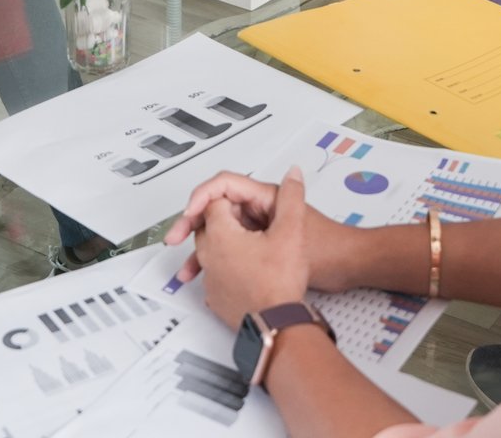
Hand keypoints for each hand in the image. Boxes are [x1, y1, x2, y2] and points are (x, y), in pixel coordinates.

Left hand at [180, 166, 316, 325]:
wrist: (277, 324)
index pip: (215, 201)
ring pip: (209, 250)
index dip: (232, 197)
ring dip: (224, 243)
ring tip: (243, 243)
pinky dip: (226, 267)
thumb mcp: (292, 231)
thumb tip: (293, 176)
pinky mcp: (216, 297)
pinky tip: (244, 268)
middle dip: (224, 217)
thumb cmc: (279, 283)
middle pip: (208, 224)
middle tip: (243, 217)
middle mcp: (208, 255)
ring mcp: (210, 278)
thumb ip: (291, 197)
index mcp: (220, 234)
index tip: (245, 200)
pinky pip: (215, 274)